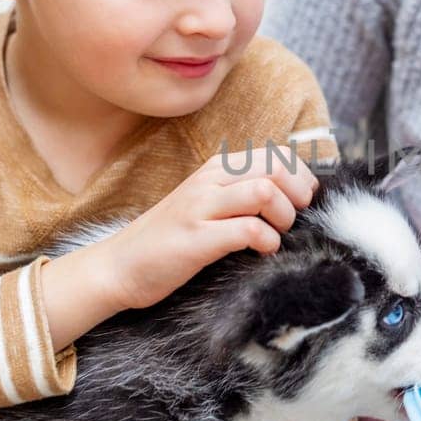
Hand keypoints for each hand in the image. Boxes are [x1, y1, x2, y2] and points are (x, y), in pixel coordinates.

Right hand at [48, 146, 318, 334]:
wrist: (117, 266)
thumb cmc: (168, 240)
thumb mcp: (204, 205)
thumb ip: (237, 194)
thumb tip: (287, 195)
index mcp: (214, 170)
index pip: (273, 154)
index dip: (299, 175)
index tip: (303, 199)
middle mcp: (208, 182)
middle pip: (274, 167)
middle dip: (297, 192)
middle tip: (294, 216)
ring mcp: (200, 208)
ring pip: (263, 191)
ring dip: (283, 215)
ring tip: (277, 233)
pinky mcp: (196, 239)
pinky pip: (248, 230)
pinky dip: (267, 241)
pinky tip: (264, 251)